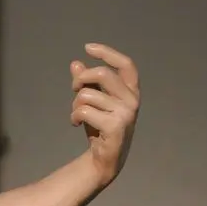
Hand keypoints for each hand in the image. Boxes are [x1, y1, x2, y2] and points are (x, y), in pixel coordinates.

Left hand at [69, 43, 139, 186]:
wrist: (104, 158)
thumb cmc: (100, 127)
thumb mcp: (93, 102)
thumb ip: (86, 83)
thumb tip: (76, 63)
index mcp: (131, 91)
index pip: (126, 64)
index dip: (108, 53)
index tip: (88, 47)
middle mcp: (133, 100)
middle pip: (102, 74)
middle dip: (81, 79)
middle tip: (74, 89)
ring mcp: (126, 113)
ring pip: (87, 95)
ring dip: (74, 104)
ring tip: (76, 115)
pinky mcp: (115, 126)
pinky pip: (84, 110)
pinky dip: (74, 116)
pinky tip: (75, 124)